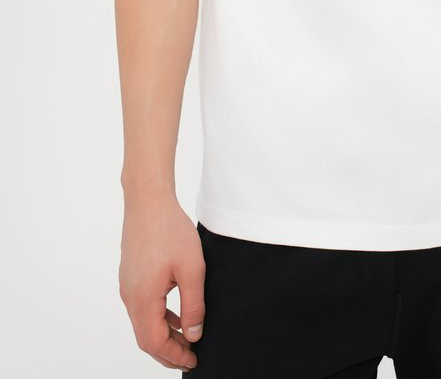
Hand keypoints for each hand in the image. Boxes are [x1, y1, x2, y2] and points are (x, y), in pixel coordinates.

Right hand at [119, 195, 205, 370]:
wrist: (148, 201)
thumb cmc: (170, 230)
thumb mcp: (192, 269)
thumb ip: (193, 305)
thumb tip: (193, 334)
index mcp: (143, 299)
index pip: (155, 342)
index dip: (174, 356)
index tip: (193, 360)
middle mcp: (130, 296)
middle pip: (145, 338)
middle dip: (167, 351)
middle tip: (190, 356)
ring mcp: (127, 286)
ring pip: (143, 323)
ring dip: (163, 335)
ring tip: (186, 339)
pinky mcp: (130, 276)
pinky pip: (142, 307)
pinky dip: (158, 318)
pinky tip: (175, 315)